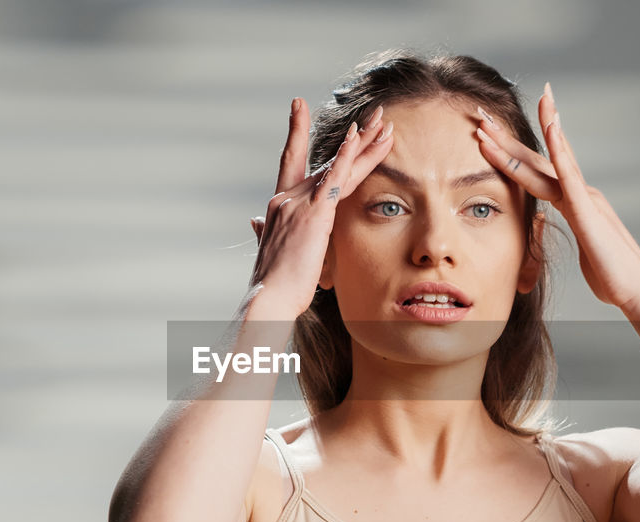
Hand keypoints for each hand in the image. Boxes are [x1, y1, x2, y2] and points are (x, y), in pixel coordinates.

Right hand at [247, 98, 394, 317]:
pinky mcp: (315, 214)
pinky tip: (360, 138)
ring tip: (384, 121)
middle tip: (372, 115)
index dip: (298, 133)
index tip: (300, 106)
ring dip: (364, 142)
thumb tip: (256, 223)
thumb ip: (264, 231)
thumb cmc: (271, 282)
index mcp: (279, 204)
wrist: (268, 297)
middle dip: (354, 138)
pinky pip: (335, 179)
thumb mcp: (267, 250)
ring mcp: (300, 203)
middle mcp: (287, 196)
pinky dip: (348, 157)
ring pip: (338, 166)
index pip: (293, 161)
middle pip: (327, 161)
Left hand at [474, 83, 639, 311]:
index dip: (511, 152)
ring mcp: (584, 198)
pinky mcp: (588, 211)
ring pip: (550, 160)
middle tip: (482, 113)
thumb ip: (573, 234)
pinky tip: (552, 127)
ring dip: (533, 131)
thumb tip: (566, 232)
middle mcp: (579, 193)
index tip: (488, 134)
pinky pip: (570, 176)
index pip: (536, 171)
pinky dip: (560, 150)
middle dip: (507, 136)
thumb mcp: (582, 250)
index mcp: (574, 202)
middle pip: (537, 159)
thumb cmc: (610, 275)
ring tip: (520, 104)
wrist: (636, 290)